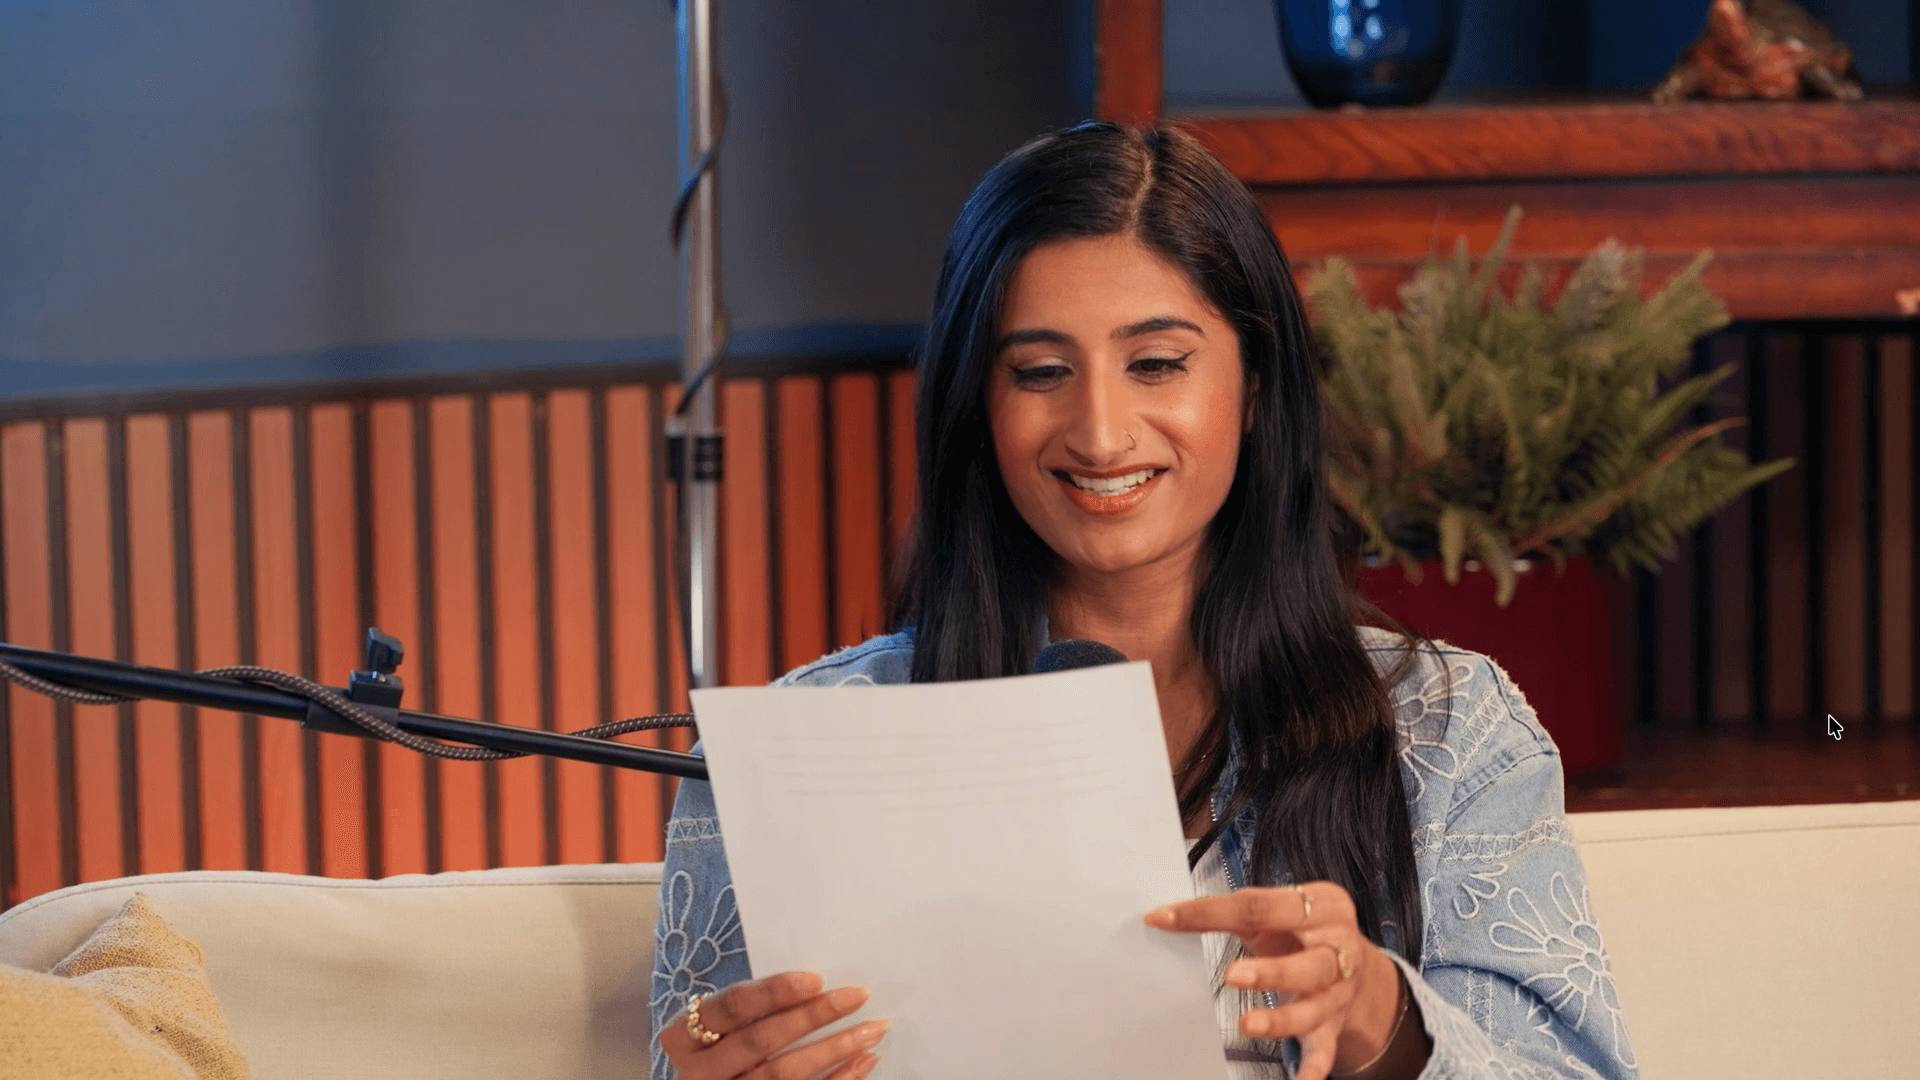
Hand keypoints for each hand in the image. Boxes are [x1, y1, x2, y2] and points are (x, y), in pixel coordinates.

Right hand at [659, 971, 888, 1079]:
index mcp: (682, 1036)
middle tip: (856, 996)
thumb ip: (752, 1007)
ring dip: (834, 1049)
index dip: (774, 992)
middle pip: (761, 1040)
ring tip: (873, 1029)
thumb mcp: (719, 1025)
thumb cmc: (719, 1046)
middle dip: (813, 1016)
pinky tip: (864, 1061)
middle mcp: (700, 1073)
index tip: (816, 979)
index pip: (732, 1007)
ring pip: (784, 1074)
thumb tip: (819, 984)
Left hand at [1146, 882, 1405, 1079]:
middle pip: (1308, 964)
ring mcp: (1337, 991)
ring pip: (1313, 1010)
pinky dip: (1313, 1069)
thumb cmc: (1300, 930)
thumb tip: (1169, 915)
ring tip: (1247, 1025)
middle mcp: (1337, 950)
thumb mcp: (1274, 911)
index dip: (1211, 911)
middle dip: (1272, 972)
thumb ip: (1231, 912)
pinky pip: (1324, 1050)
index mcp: (1322, 907)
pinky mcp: (1333, 1025)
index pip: (1262, 907)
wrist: (1356, 961)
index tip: (1164, 918)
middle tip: (1233, 976)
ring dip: (1281, 1021)